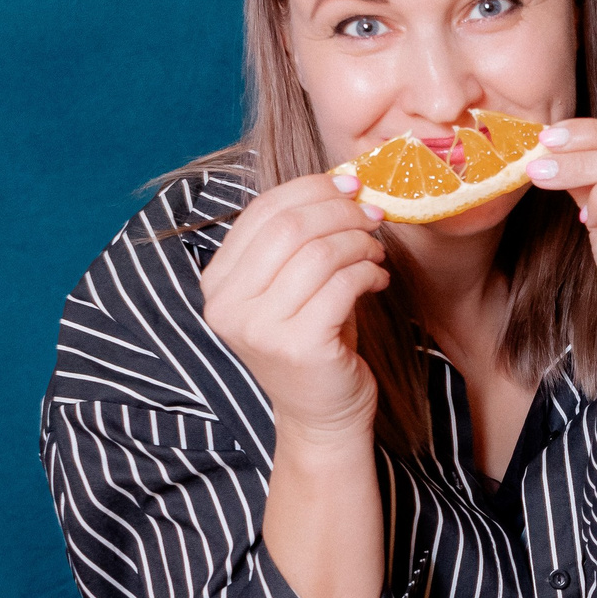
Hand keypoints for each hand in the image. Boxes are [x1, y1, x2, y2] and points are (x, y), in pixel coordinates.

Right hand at [200, 172, 389, 447]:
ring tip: (375, 253)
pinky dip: (368, 273)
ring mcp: (259, 328)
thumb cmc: (314, 341)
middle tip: (373, 216)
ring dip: (359, 243)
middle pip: (291, 226)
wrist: (322, 415)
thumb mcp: (294, 286)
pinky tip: (378, 281)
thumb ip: (299, 239)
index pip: (263, 211)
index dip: (312, 189)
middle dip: (341, 211)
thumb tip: (342, 182)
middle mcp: (227, 305)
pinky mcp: (297, 346)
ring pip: (319, 253)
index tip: (351, 186)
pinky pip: (341, 285)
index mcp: (218, 283)